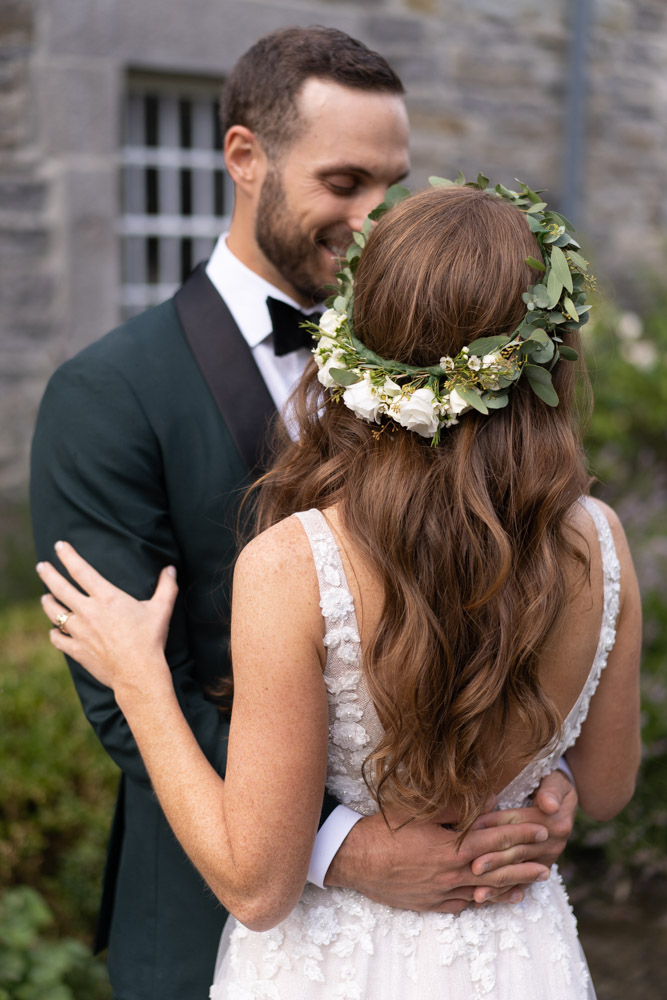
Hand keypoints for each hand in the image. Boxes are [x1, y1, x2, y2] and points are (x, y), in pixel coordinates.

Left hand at [36, 541, 177, 696]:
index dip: (68, 556)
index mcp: (106, 597)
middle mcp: (88, 611)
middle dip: (48, 574)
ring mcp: (79, 631)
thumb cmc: (150, 640)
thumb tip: (171, 569)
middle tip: (41, 566)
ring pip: (55, 613)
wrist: (138, 673)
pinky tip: (53, 631)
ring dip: (48, 603)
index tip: (59, 545)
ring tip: (44, 597)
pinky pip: (58, 639)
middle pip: (60, 588)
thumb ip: (166, 587)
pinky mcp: (76, 650)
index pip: (81, 570)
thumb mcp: (161, 609)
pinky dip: (54, 634)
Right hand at [324, 807, 550, 912]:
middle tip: (549, 860)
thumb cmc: (385, 829)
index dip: (521, 833)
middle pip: (497, 868)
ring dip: (511, 885)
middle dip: (525, 862)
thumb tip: (487, 799)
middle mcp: (451, 872)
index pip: (495, 839)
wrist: (355, 859)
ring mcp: (442, 891)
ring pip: (485, 890)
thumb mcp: (421, 812)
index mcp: (451, 847)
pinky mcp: (431, 903)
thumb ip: (456, 808)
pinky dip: (484, 901)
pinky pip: (464, 904)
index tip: (542, 828)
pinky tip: (494, 898)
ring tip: (533, 883)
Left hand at [468, 769, 576, 901]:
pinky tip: (485, 900)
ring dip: (497, 883)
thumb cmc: (552, 785)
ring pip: (517, 872)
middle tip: (473, 868)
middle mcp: (551, 844)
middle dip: (494, 860)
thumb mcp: (555, 782)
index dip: (495, 824)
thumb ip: (550, 791)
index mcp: (553, 823)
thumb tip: (549, 805)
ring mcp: (545, 860)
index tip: (474, 828)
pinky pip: (520, 883)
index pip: (518, 823)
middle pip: (516, 851)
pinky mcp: (539, 870)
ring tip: (477, 894)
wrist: (563, 801)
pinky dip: (502, 892)